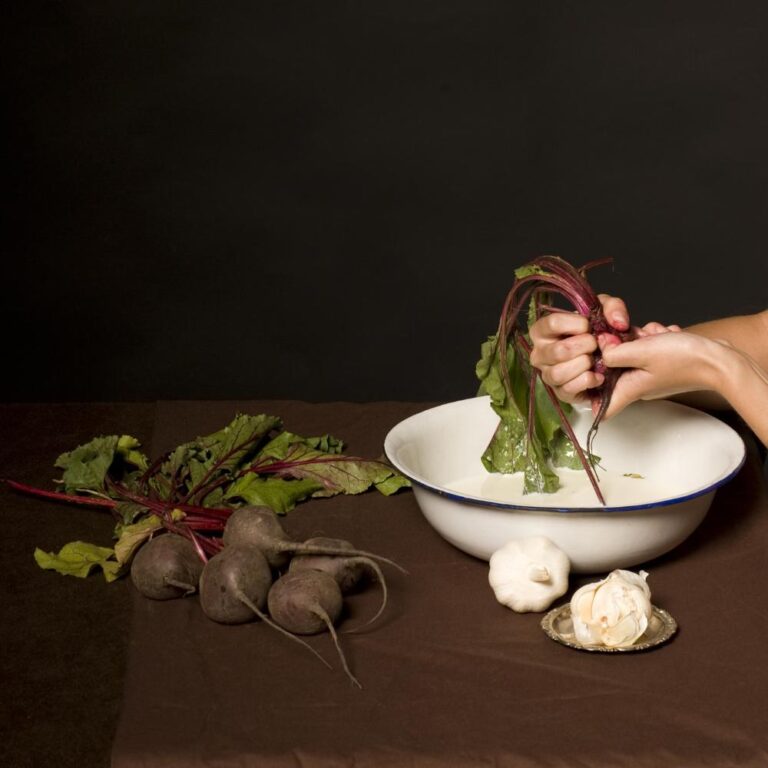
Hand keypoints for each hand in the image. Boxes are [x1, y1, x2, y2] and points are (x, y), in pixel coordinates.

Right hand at [529, 294, 659, 403]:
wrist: (606, 361)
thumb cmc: (596, 334)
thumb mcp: (604, 313)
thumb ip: (613, 308)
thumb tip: (617, 322)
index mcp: (542, 331)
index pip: (552, 324)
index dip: (577, 324)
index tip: (589, 326)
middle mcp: (539, 353)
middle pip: (558, 351)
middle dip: (585, 346)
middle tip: (596, 345)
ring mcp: (547, 374)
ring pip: (559, 372)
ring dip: (584, 365)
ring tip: (595, 360)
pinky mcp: (560, 392)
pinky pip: (568, 389)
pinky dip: (588, 381)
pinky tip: (598, 376)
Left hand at [600, 330, 728, 416]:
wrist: (719, 359)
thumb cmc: (684, 359)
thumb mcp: (642, 351)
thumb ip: (614, 351)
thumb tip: (599, 348)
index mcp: (628, 390)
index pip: (600, 408)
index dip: (588, 396)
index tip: (587, 372)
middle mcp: (636, 385)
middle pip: (612, 369)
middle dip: (619, 348)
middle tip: (634, 339)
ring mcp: (648, 374)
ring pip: (630, 353)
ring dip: (641, 338)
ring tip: (656, 336)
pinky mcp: (660, 363)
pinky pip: (647, 347)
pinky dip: (654, 337)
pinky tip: (666, 334)